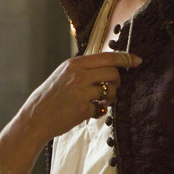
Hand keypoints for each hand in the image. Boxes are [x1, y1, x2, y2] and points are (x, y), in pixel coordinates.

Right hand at [19, 51, 141, 145]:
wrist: (35, 117)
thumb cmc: (51, 96)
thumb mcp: (64, 74)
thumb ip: (84, 68)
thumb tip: (111, 65)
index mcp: (75, 63)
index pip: (108, 57)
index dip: (126, 58)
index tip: (138, 60)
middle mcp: (79, 75)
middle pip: (114, 73)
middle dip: (117, 82)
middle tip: (111, 89)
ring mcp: (81, 92)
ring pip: (111, 91)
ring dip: (111, 98)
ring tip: (99, 101)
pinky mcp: (83, 109)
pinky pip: (102, 109)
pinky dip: (98, 111)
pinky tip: (88, 111)